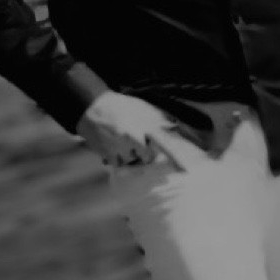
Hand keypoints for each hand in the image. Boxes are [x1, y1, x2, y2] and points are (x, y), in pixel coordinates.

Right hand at [77, 91, 195, 169]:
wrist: (93, 108)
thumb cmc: (121, 107)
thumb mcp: (143, 108)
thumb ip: (160, 118)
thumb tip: (175, 126)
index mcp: (146, 125)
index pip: (166, 144)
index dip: (176, 158)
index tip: (186, 171)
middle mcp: (135, 137)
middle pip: (148, 157)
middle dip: (144, 152)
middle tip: (134, 139)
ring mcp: (122, 147)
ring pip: (133, 161)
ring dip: (129, 154)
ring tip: (120, 138)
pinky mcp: (109, 155)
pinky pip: (120, 164)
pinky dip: (117, 157)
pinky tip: (112, 143)